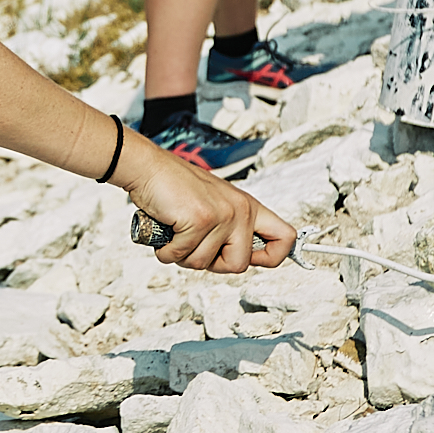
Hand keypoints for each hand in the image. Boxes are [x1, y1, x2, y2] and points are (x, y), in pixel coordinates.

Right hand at [123, 144, 296, 272]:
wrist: (149, 167)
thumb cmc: (176, 189)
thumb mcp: (215, 206)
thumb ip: (231, 230)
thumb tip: (241, 260)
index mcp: (249, 206)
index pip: (285, 238)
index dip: (272, 257)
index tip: (251, 259)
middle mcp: (241, 210)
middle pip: (240, 264)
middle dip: (213, 264)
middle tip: (196, 246)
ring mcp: (222, 215)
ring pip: (204, 264)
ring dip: (183, 256)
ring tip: (177, 232)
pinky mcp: (200, 220)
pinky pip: (181, 256)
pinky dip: (167, 251)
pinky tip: (165, 231)